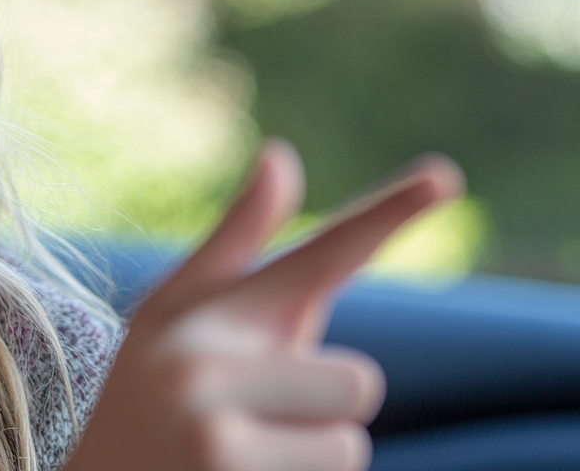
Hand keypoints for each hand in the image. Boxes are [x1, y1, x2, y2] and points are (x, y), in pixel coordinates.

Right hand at [64, 139, 463, 470]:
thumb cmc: (149, 389)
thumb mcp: (177, 313)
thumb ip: (238, 242)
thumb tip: (280, 153)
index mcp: (209, 309)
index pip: (317, 256)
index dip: (387, 216)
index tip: (444, 174)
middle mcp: (205, 361)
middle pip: (358, 381)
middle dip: (323, 408)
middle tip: (253, 418)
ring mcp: (212, 429)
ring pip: (348, 445)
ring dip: (310, 456)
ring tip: (241, 454)